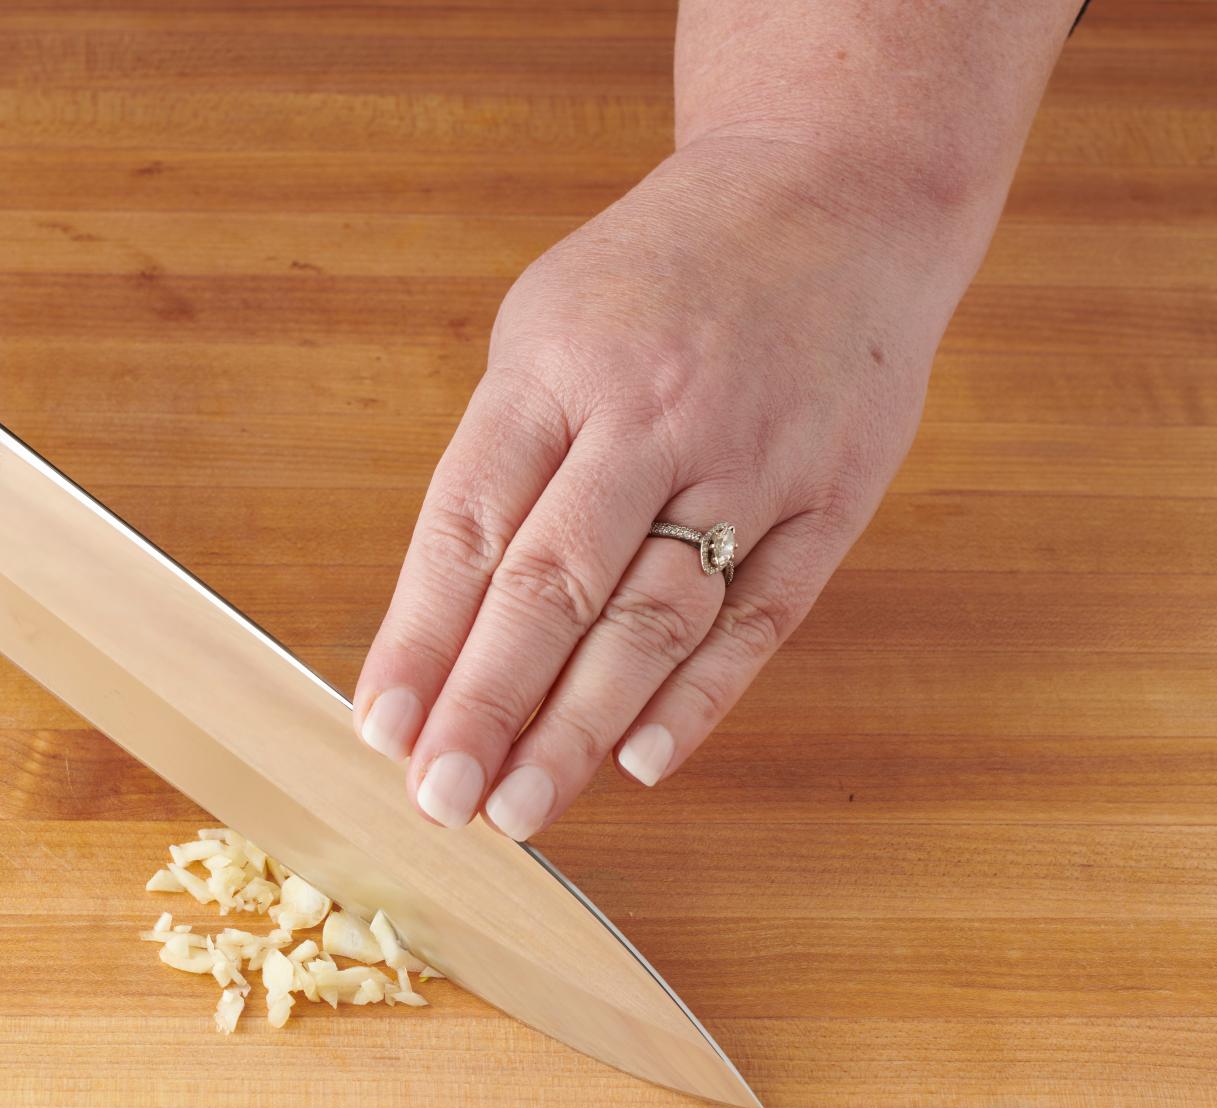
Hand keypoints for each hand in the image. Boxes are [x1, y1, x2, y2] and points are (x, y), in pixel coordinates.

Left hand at [353, 135, 982, 839]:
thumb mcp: (547, 325)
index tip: (380, 726)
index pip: (468, 526)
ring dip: (579, 727)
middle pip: (553, 585)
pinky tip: (639, 763)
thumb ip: (502, 460)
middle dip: (487, 704)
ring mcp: (751, 461)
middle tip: (441, 798)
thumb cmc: (663, 275)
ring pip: (654, 619)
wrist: (837, 188)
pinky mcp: (833, 497)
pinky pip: (760, 618)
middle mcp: (651, 416)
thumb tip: (440, 622)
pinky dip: (698, 698)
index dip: (419, 638)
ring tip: (519, 809)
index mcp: (556, 368)